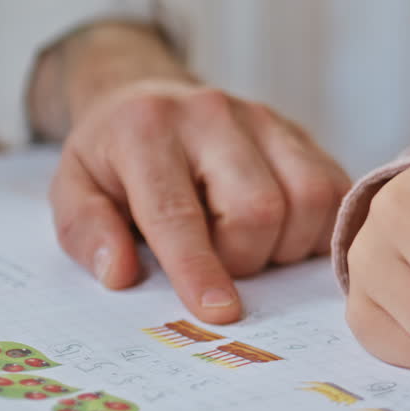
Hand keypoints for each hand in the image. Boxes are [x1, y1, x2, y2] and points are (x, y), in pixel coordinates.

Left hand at [38, 24, 351, 323]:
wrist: (146, 97)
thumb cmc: (112, 159)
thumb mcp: (72, 189)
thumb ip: (87, 232)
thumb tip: (120, 275)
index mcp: (147, 129)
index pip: (178, 211)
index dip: (199, 268)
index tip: (219, 313)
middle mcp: (212, 114)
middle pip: (259, 208)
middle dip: (244, 259)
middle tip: (220, 262)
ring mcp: (265, 119)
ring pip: (309, 199)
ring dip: (286, 247)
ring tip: (251, 247)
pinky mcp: (301, 133)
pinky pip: (337, 192)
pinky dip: (319, 230)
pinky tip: (285, 237)